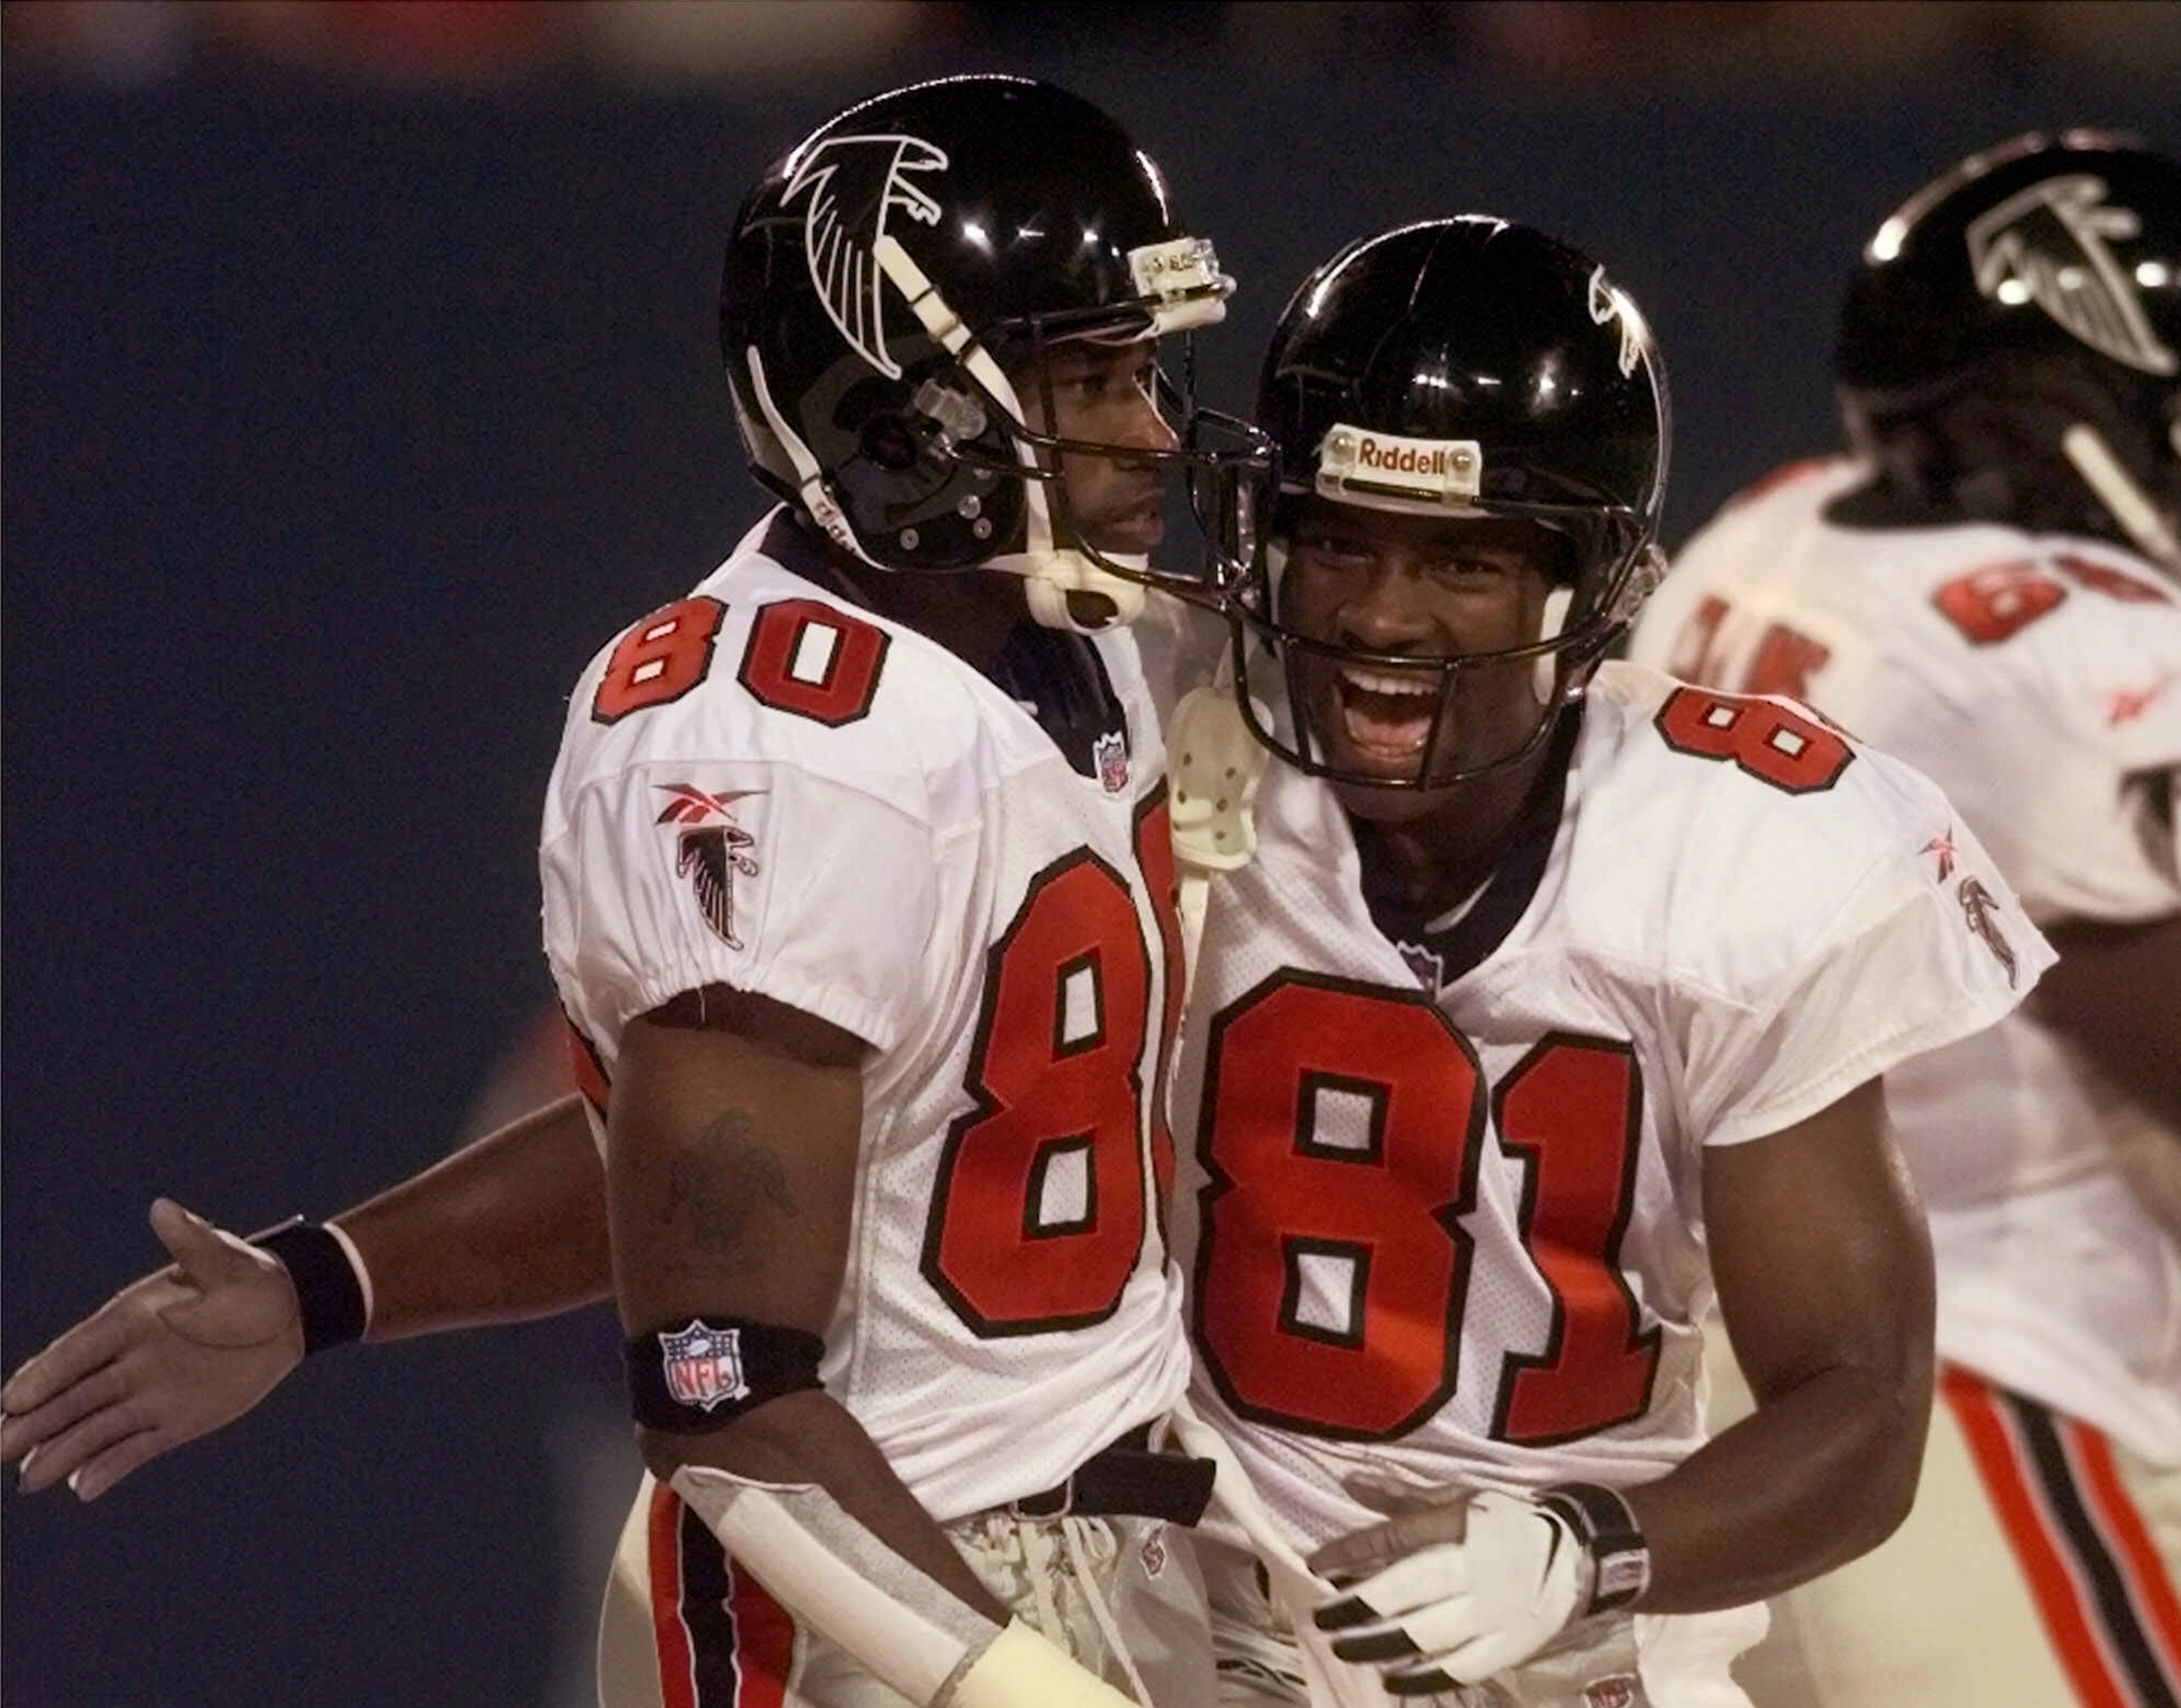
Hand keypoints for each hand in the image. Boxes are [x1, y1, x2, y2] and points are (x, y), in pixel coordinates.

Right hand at [1, 1198, 304, 1499]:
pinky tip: (81, 1489)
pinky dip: (110, 1468)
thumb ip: (191, 1241)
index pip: (79, 1349)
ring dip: (62, 1451)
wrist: (290, 1313)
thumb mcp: (225, 1260)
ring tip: (29, 1479)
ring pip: (96, 1427)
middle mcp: (130, 1361)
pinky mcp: (174, 1423)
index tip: (13, 1399)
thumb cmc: (251, 1280)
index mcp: (131, 1319)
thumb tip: (163, 1208)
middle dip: (36, 1420)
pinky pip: (135, 1449)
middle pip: (73, 1395)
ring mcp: (149, 1395)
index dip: (46, 1373)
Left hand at [1308, 1488, 1588, 1692]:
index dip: (1351, 1553)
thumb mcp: (1458, 1497)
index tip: (1316, 1565)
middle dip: (1355, 1608)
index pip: (1394, 1539)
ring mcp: (1489, 1613)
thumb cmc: (1505, 1522)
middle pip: (1403, 1593)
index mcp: (1458, 1527)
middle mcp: (1470, 1571)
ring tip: (1344, 1648)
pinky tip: (1390, 1680)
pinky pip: (1457, 1669)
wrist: (1579, 1554)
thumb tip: (1349, 1481)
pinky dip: (1419, 1679)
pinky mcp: (1506, 1647)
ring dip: (1377, 1646)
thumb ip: (1401, 1496)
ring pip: (1424, 1636)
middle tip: (1322, 1618)